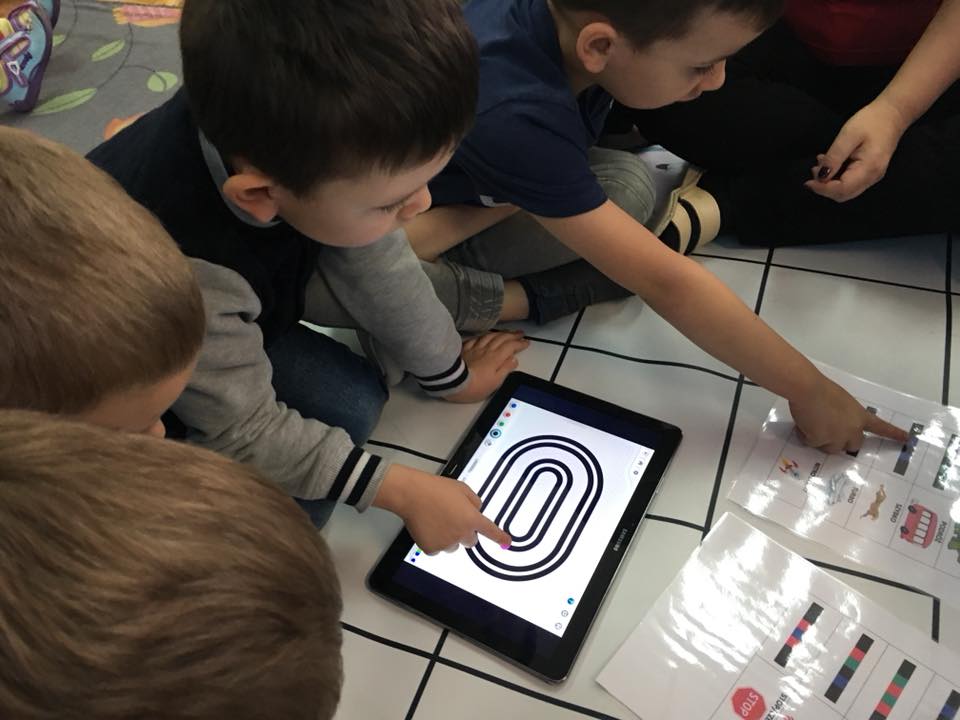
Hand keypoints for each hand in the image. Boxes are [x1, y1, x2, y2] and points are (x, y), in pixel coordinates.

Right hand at [373, 464, 510, 553]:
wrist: (412, 494)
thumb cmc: (435, 489)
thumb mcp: (462, 489)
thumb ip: (474, 501)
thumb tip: (476, 511)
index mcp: (472, 518)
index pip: (491, 531)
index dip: (500, 538)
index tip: (506, 543)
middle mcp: (461, 534)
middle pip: (471, 541)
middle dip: (465, 532)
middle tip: (452, 519)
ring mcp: (446, 543)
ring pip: (453, 545)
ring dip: (449, 537)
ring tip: (437, 520)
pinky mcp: (432, 549)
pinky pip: (438, 549)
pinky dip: (434, 540)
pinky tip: (428, 526)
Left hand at [445, 330, 528, 403]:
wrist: (454, 383)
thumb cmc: (474, 386)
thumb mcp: (495, 382)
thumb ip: (506, 369)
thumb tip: (513, 360)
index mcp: (496, 358)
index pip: (511, 346)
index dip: (520, 343)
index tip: (526, 343)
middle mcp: (486, 350)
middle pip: (502, 338)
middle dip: (513, 335)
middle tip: (520, 333)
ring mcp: (475, 349)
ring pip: (489, 336)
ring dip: (500, 333)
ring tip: (506, 332)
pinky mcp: (465, 350)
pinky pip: (475, 339)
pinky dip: (483, 336)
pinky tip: (484, 336)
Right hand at [788, 376, 907, 453]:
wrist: (808, 389)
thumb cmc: (822, 390)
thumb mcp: (841, 403)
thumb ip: (844, 416)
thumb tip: (831, 426)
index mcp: (860, 416)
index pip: (881, 427)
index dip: (894, 435)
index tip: (907, 439)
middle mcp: (853, 429)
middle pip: (852, 446)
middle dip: (839, 442)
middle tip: (825, 430)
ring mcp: (838, 437)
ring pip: (830, 448)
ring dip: (821, 440)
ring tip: (811, 423)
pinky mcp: (821, 441)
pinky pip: (812, 443)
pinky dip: (805, 436)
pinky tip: (803, 423)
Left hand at [805, 97, 909, 202]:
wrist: (893, 114)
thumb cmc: (871, 121)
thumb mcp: (848, 136)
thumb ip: (834, 157)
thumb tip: (821, 177)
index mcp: (869, 169)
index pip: (842, 190)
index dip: (823, 189)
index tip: (807, 182)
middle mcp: (872, 177)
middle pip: (844, 194)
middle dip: (825, 187)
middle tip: (814, 170)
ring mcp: (872, 176)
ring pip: (846, 190)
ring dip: (829, 182)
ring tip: (820, 164)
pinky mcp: (870, 172)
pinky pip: (850, 182)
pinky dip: (836, 177)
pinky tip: (829, 164)